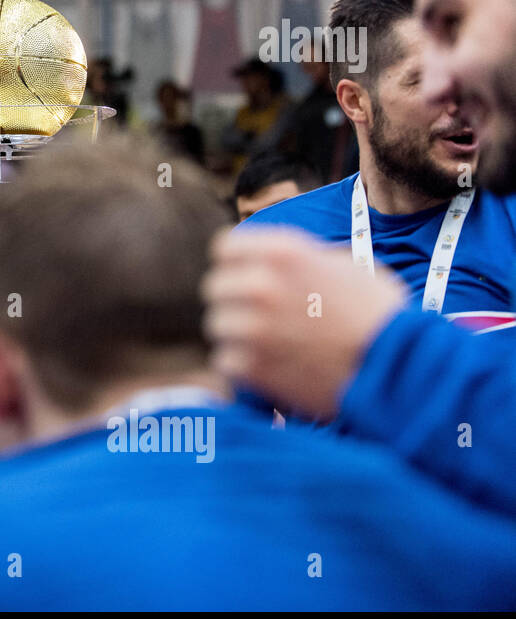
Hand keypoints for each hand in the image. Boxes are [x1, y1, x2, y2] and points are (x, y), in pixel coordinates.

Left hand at [201, 227, 407, 419]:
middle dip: (236, 301)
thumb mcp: (347, 267)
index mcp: (283, 251)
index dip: (236, 264)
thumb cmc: (383, 317)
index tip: (245, 277)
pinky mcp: (249, 366)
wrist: (401, 371)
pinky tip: (271, 369)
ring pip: (219, 325)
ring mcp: (251, 326)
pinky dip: (243, 368)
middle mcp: (260, 283)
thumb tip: (277, 262)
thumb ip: (303, 260)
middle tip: (262, 317)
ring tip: (271, 346)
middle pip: (216, 287)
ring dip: (238, 335)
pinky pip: (225, 361)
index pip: (224, 248)